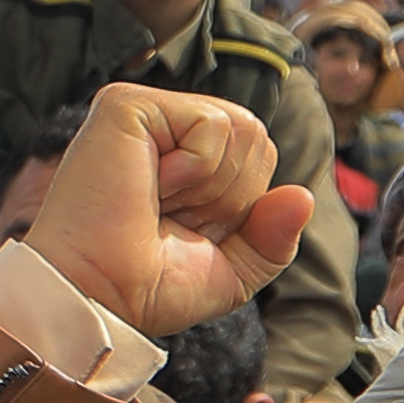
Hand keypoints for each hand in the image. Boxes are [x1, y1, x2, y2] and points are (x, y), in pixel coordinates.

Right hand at [15, 83, 309, 344]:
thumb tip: (303, 196)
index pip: (259, 155)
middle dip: (231, 195)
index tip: (186, 230)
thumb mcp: (232, 270)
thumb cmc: (146, 287)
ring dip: (212, 185)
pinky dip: (194, 169)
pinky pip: (211, 123)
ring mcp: (145, 114)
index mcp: (184, 158)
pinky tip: (150, 187)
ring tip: (159, 202)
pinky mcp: (127, 105)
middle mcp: (164, 129)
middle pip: (257, 136)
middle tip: (171, 217)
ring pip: (242, 126)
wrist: (100, 298)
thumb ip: (273, 237)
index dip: (241, 205)